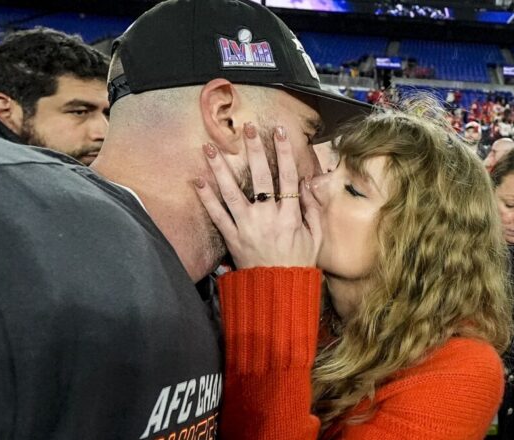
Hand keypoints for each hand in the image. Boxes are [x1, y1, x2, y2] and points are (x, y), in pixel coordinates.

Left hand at [194, 122, 321, 268]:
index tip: (278, 131)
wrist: (278, 291)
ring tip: (210, 147)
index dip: (284, 152)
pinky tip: (197, 181)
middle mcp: (268, 217)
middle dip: (254, 150)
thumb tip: (308, 183)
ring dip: (220, 168)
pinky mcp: (231, 238)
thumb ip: (312, 209)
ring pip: (232, 192)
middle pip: (261, 177)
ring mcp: (247, 227)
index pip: (288, 176)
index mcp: (290, 215)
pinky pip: (217, 215)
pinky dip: (206, 198)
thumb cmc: (299, 263)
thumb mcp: (316, 237)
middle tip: (247, 128)